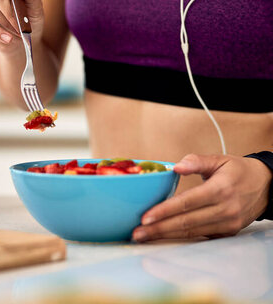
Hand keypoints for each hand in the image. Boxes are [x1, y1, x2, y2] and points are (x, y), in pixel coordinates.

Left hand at [132, 153, 270, 241]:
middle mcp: (225, 209)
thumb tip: (175, 167)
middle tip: (137, 233)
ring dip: (165, 236)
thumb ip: (196, 161)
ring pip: (192, 233)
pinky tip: (163, 237)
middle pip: (186, 222)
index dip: (165, 211)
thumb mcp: (219, 159)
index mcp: (220, 189)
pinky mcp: (228, 232)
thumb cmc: (238, 171)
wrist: (267, 186)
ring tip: (144, 237)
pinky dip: (180, 238)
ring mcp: (228, 223)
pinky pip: (200, 236)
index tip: (145, 217)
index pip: (187, 202)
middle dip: (159, 229)